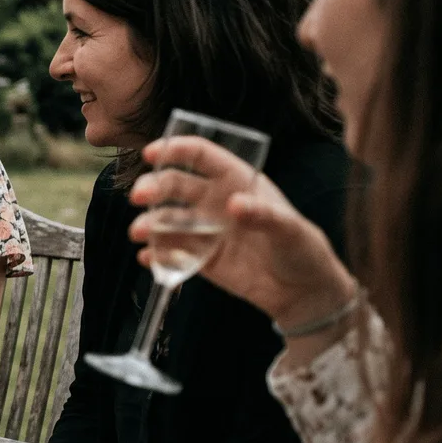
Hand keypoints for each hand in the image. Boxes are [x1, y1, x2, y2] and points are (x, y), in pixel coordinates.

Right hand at [127, 136, 355, 328]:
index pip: (202, 156)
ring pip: (166, 219)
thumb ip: (263, 215)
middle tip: (139, 196)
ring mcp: (204, 231)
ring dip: (149, 223)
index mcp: (236, 182)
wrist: (303, 293)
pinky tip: (147, 257)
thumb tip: (234, 204)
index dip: (176, 149)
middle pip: (175, 185)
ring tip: (139, 233)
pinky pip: (170, 253)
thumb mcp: (290, 228)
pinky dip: (155, 254)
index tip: (153, 152)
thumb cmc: (302, 250)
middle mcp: (215, 202)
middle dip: (153, 187)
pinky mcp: (199, 259)